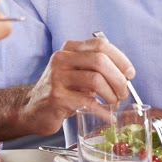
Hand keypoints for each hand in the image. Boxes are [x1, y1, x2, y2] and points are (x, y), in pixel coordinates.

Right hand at [19, 34, 135, 135]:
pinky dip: (103, 111)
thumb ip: (97, 68)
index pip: (101, 45)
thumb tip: (126, 75)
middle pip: (100, 60)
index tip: (130, 74)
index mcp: (70, 48)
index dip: (120, 59)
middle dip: (118, 78)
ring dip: (111, 94)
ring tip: (115, 103)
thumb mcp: (78, 72)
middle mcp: (62, 58)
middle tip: (123, 92)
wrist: (32, 108)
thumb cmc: (61, 90)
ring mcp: (57, 77)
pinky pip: (87, 102)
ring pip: (95, 80)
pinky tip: (109, 116)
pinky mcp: (56, 97)